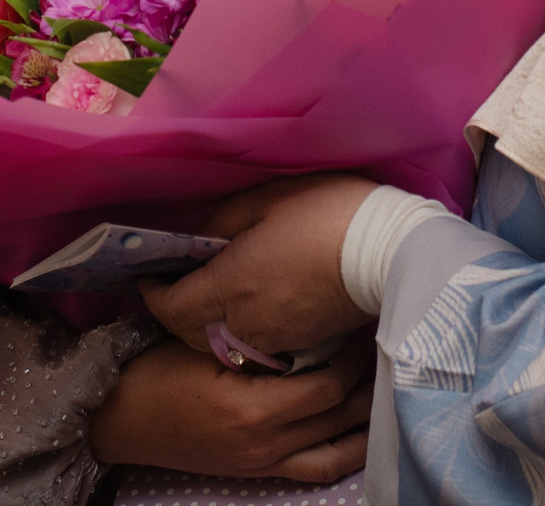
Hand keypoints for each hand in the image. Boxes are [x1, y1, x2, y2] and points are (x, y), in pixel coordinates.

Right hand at [89, 335, 371, 480]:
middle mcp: (267, 443)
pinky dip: (348, 449)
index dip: (354, 354)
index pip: (328, 385)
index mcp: (254, 410)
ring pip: (339, 446)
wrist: (121, 419)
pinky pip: (318, 467)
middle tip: (384, 341)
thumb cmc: (157, 374)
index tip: (364, 321)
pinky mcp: (261, 470)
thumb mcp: (202, 346)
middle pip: (341, 414)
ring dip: (367, 415)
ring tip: (385, 379)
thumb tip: (299, 306)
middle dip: (369, 377)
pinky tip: (363, 427)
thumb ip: (251, 335)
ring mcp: (266, 462)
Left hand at [141, 175, 376, 358]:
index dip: (153, 294)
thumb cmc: (328, 213)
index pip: (170, 308)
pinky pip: (256, 345)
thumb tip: (197, 240)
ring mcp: (276, 339)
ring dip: (209, 323)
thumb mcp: (267, 198)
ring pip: (223, 344)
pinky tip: (254, 303)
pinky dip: (242, 330)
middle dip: (177, 312)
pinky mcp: (303, 343)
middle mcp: (246, 322)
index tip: (151, 276)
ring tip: (214, 292)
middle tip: (179, 282)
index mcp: (230, 285)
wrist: (393, 251)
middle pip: (192, 334)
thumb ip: (222, 222)